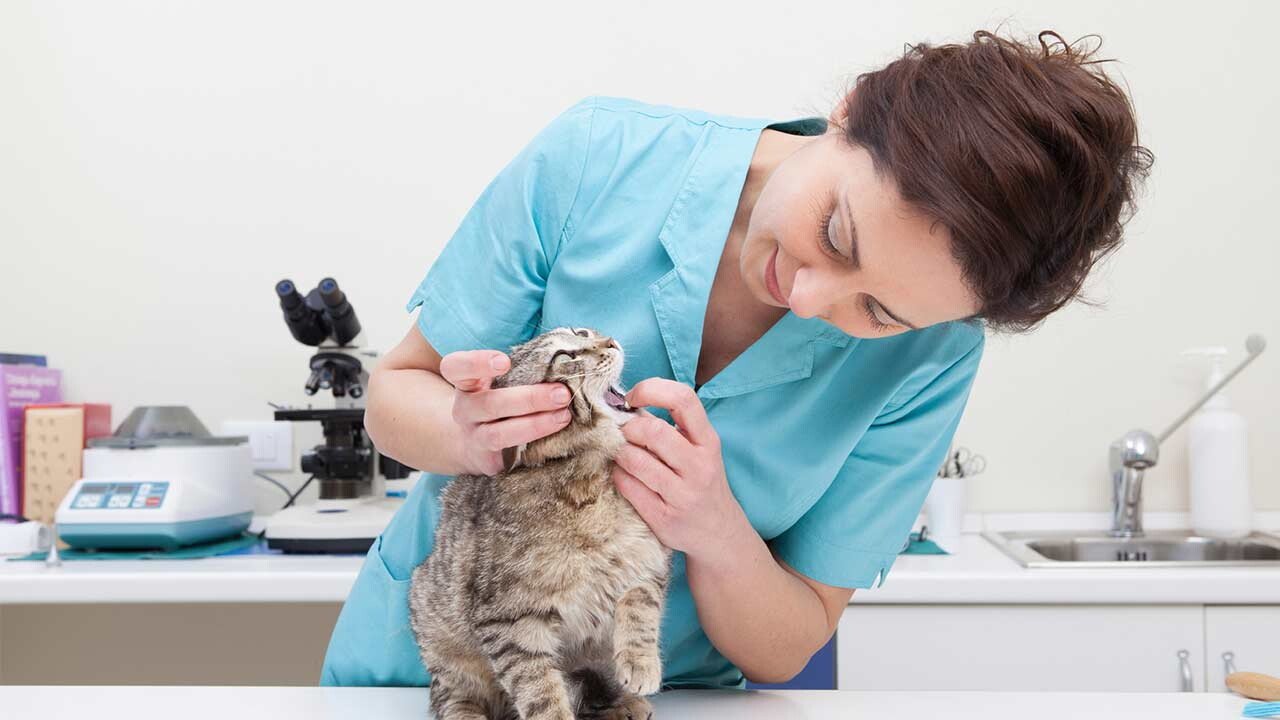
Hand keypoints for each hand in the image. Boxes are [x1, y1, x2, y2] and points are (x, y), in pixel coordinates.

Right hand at [438, 349, 572, 475]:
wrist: (474, 443)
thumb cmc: (498, 398)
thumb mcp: (499, 381)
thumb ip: (521, 368)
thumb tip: (562, 361)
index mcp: (466, 383)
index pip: (457, 367)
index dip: (477, 363)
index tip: (504, 362)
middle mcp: (464, 410)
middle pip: (490, 403)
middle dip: (529, 399)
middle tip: (561, 393)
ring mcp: (474, 437)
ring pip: (499, 434)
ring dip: (535, 425)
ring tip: (564, 416)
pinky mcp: (488, 462)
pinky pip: (511, 458)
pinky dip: (536, 447)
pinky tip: (558, 439)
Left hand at [610, 378, 750, 558]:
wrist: (719, 533)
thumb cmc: (701, 482)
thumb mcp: (696, 451)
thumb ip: (665, 426)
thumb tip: (624, 402)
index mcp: (708, 441)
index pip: (683, 399)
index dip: (651, 390)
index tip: (632, 398)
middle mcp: (700, 466)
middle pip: (652, 431)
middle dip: (628, 428)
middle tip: (623, 434)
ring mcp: (682, 494)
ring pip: (634, 460)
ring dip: (619, 453)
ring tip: (623, 456)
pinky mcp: (663, 518)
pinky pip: (627, 486)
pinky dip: (618, 476)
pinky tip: (625, 476)